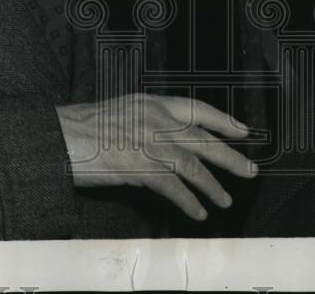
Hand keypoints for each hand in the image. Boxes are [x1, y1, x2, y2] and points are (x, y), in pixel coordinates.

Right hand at [56, 93, 257, 220]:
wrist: (63, 138)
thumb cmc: (85, 126)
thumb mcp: (124, 109)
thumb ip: (150, 118)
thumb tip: (172, 135)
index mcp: (153, 102)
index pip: (198, 108)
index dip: (223, 120)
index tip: (242, 131)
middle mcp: (158, 120)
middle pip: (204, 139)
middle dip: (231, 156)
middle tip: (250, 170)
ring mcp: (152, 144)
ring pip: (195, 166)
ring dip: (214, 186)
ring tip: (226, 200)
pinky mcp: (142, 169)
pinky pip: (174, 189)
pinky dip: (190, 202)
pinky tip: (199, 212)